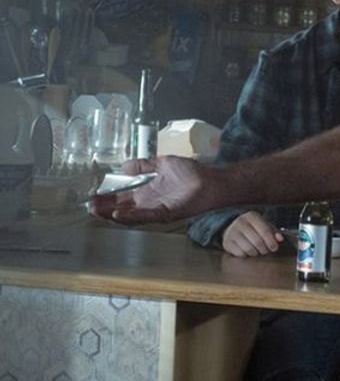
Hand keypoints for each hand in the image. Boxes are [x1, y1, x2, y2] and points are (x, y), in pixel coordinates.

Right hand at [88, 155, 212, 224]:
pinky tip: (118, 214)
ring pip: (130, 216)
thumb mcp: (162, 164)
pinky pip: (146, 217)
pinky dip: (132, 216)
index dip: (106, 199)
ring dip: (113, 215)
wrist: (212, 180)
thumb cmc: (191, 173)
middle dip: (104, 210)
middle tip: (87, 208)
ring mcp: (157, 210)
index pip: (121, 199)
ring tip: (97, 212)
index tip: (90, 198)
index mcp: (147, 193)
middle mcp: (149, 204)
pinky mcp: (166, 214)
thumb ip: (144, 165)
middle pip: (121, 210)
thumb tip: (124, 166)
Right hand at [222, 211, 283, 256]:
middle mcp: (240, 222)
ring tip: (258, 252)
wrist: (232, 228)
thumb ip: (274, 232)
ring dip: (256, 253)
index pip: (265, 230)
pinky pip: (240, 254)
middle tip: (266, 251)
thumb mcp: (264, 226)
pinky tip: (249, 253)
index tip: (274, 248)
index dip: (271, 241)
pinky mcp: (227, 243)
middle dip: (264, 249)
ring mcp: (232, 232)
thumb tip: (280, 239)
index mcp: (252, 216)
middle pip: (257, 241)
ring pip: (249, 249)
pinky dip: (247, 256)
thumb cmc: (253, 228)